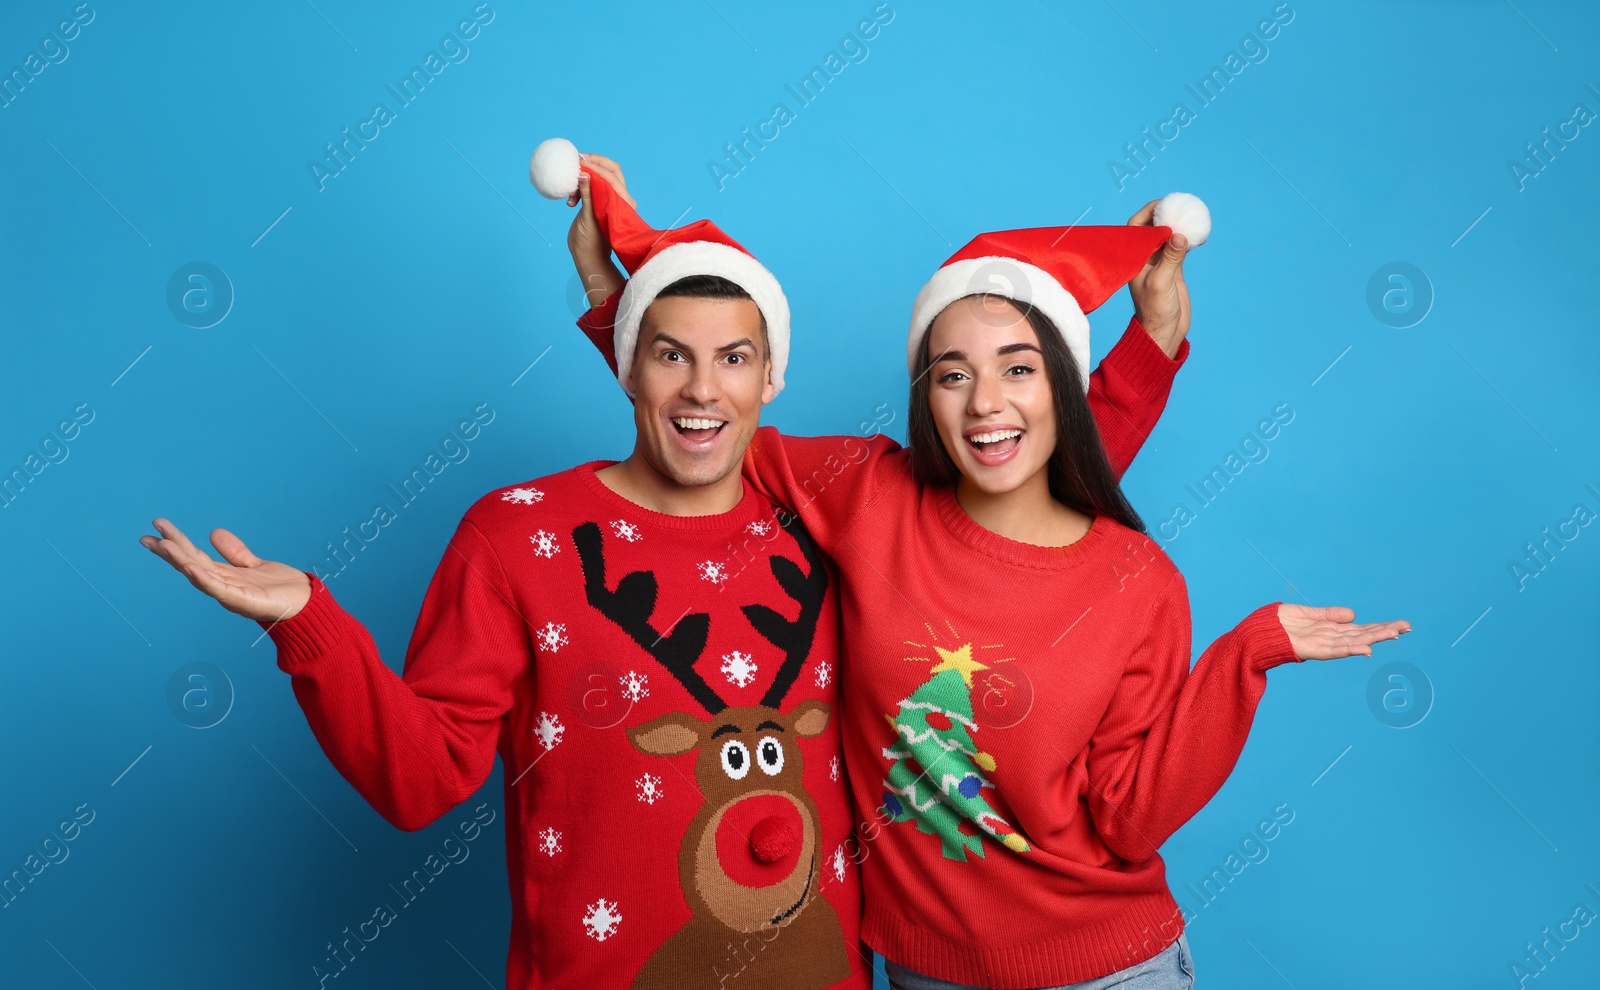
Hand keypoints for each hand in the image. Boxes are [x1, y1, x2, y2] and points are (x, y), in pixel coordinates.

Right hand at [139, 518, 310, 623]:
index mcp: (224, 576)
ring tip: (163, 546)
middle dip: (169, 552)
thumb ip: (234, 552)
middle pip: (190, 564)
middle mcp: (222, 585)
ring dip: (180, 561)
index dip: (176, 543)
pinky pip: (220, 589)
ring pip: (200, 575)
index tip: (156, 528)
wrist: (306, 605)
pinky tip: (190, 567)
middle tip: (146, 537)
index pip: (194, 557)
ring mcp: (231, 594)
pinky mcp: (244, 601)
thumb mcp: (253, 564)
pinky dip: (204, 579)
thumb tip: (214, 532)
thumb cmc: (281, 588)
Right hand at [565, 152, 630, 310]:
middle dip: (593, 164)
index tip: (580, 162)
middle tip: (577, 161)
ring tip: (571, 195)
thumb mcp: (588, 217)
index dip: (596, 166)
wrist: (589, 257)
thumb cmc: (592, 242)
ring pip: (599, 178)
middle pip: (610, 171)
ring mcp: (610, 200)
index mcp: (623, 202)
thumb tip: (584, 173)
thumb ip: (588, 194)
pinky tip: (571, 199)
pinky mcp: (599, 203)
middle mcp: (620, 199)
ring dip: (584, 179)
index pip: (611, 176)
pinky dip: (581, 188)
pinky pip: (592, 187)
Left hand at [1125, 198, 1191, 357]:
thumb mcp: (1161, 282)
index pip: (1136, 227)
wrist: (1164, 330)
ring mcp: (1160, 262)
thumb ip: (1169, 258)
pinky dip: (1188, 238)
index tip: (1163, 202)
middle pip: (1154, 227)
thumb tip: (1179, 235)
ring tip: (1192, 214)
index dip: (1147, 212)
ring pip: (1168, 236)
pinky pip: (1180, 247)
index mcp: (1135, 258)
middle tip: (1181, 204)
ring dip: (1179, 225)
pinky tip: (1200, 233)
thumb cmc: (1155, 309)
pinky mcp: (1174, 269)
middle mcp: (1145, 257)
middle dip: (1166, 214)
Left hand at [1277, 604, 1410, 660]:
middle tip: (1408, 627)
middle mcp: (1328, 639)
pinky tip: (1366, 649)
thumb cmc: (1276, 625)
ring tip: (1394, 633)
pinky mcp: (1310, 650)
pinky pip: (1333, 650)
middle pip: (1362, 635)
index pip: (1360, 629)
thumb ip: (1328, 615)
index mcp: (1329, 630)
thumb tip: (1352, 614)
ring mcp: (1321, 645)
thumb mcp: (1307, 614)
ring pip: (1353, 642)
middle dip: (1384, 631)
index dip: (1380, 627)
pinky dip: (1350, 650)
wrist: (1254, 634)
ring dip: (1374, 638)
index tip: (1401, 625)